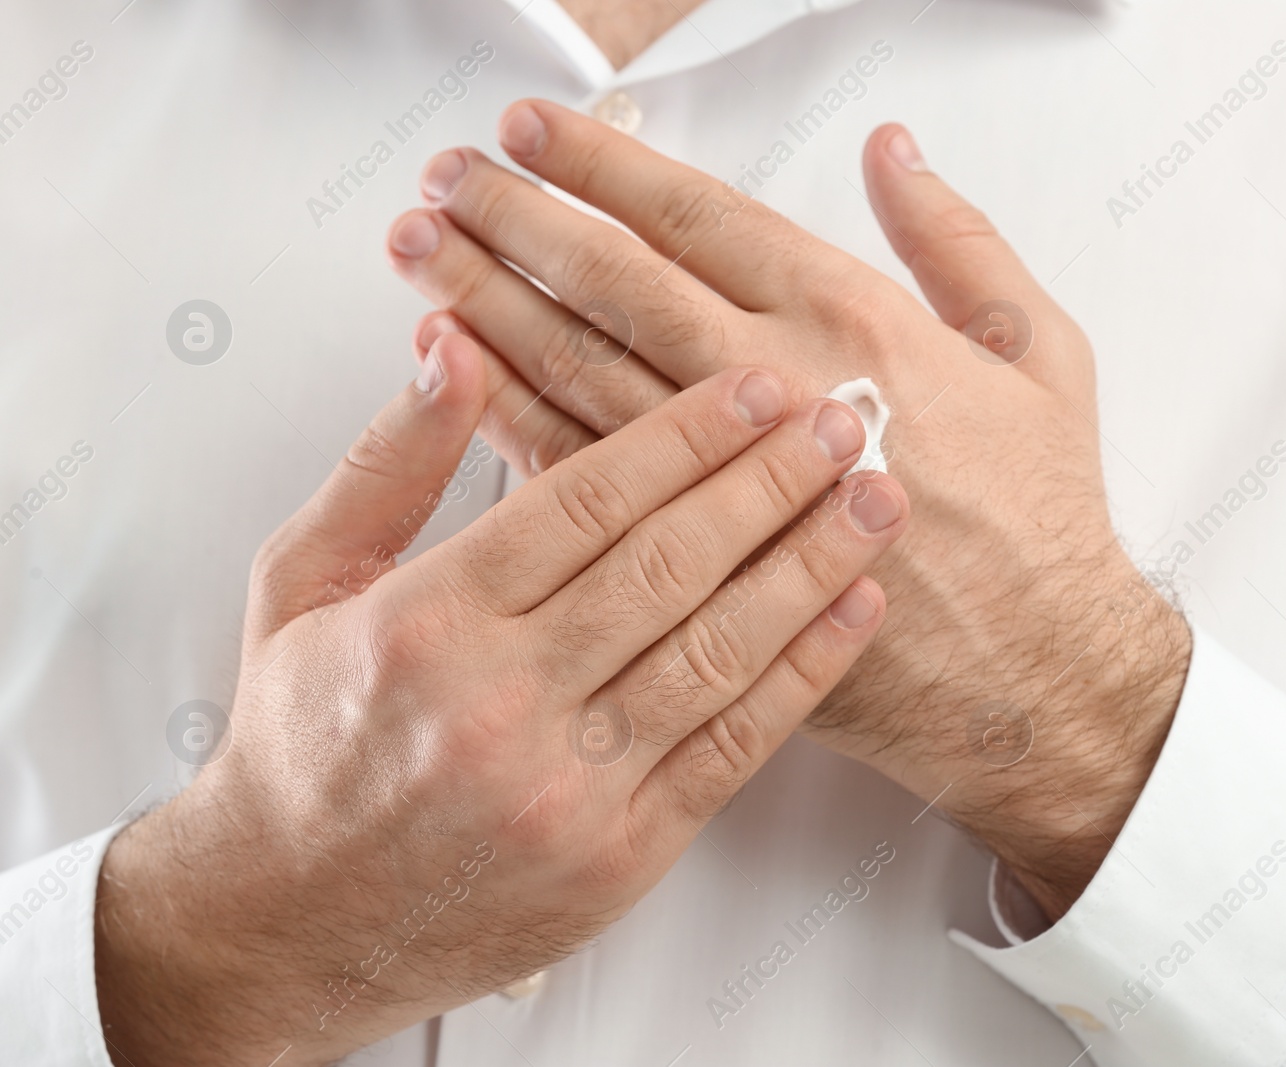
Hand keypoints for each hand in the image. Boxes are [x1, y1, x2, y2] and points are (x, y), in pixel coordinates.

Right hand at [93, 338, 906, 1065]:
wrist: (295, 920)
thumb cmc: (305, 746)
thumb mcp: (305, 581)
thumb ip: (390, 462)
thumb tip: (453, 347)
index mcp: (432, 621)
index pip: (589, 498)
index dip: (689, 432)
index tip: (755, 387)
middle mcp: (504, 702)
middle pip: (671, 563)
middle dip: (771, 480)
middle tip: (843, 419)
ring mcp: (569, 786)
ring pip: (719, 649)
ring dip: (811, 564)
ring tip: (873, 500)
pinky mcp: (621, 852)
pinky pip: (733, 747)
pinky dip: (804, 673)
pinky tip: (852, 612)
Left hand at [386, 101, 1191, 919]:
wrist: (1035, 673)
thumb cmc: (1042, 517)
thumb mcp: (1041, 353)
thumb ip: (960, 240)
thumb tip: (892, 153)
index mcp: (854, 322)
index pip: (697, 218)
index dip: (604, 168)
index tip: (534, 135)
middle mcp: (779, 388)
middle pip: (614, 284)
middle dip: (517, 223)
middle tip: (443, 180)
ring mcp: (730, 484)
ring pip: (583, 372)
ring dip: (493, 305)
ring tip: (422, 256)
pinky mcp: (703, 566)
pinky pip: (591, 482)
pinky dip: (520, 422)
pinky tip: (463, 380)